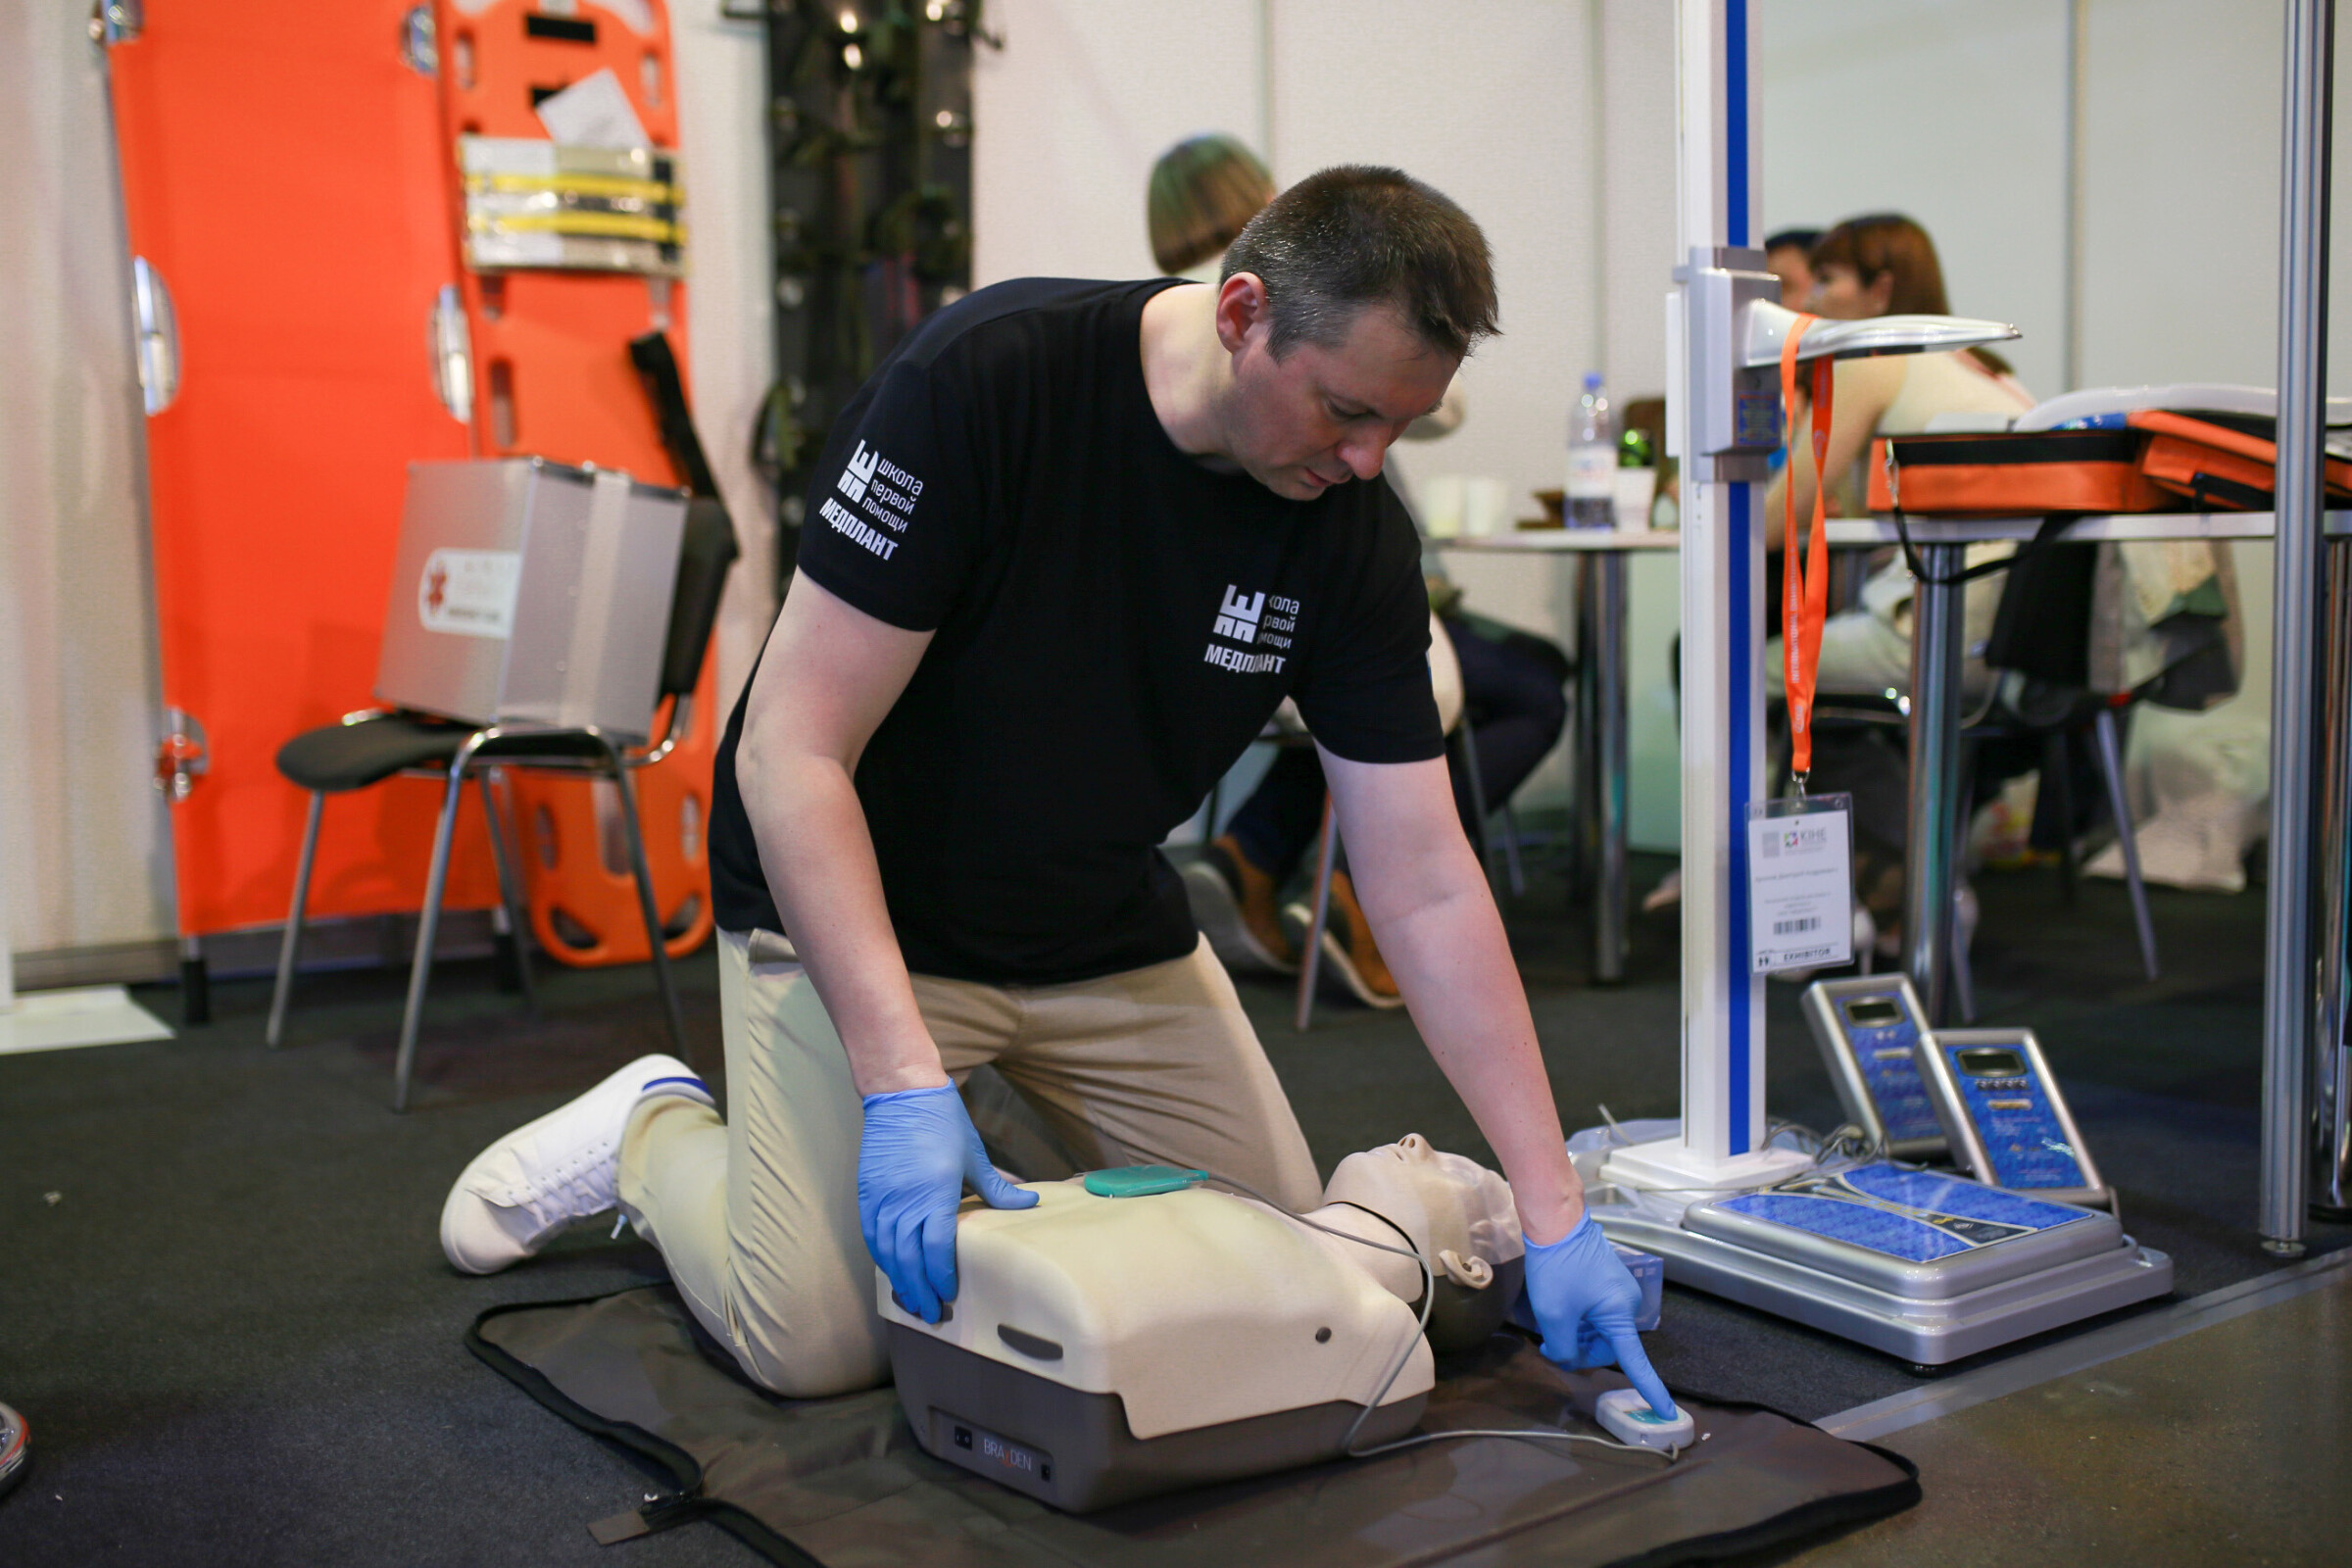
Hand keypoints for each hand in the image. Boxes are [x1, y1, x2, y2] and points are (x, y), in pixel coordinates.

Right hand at [857, 1084, 1036, 1322]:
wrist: (901, 1094)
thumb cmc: (943, 1123)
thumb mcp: (974, 1156)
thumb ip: (998, 1189)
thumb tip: (1030, 1204)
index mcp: (934, 1194)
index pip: (936, 1249)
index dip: (941, 1276)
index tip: (949, 1294)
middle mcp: (904, 1201)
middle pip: (908, 1259)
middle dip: (919, 1289)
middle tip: (931, 1312)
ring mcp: (881, 1198)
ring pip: (886, 1252)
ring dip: (898, 1279)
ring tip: (911, 1300)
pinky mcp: (867, 1193)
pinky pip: (871, 1234)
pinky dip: (880, 1257)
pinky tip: (890, 1270)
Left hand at [1522, 1213, 1675, 1418]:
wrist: (1557, 1220)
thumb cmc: (1557, 1267)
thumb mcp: (1554, 1315)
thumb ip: (1564, 1348)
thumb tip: (1567, 1357)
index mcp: (1620, 1315)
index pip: (1636, 1362)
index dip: (1651, 1390)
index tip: (1668, 1414)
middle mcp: (1628, 1305)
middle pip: (1607, 1347)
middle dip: (1579, 1351)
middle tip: (1548, 1344)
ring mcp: (1620, 1293)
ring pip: (1599, 1331)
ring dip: (1576, 1334)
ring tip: (1550, 1325)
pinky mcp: (1609, 1283)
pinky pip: (1597, 1314)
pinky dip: (1579, 1319)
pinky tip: (1559, 1311)